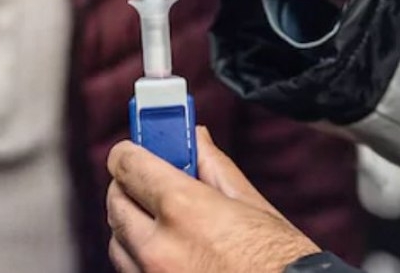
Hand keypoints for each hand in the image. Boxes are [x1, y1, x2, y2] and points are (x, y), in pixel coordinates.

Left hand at [106, 127, 319, 272]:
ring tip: (165, 223)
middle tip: (152, 182)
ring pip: (117, 242)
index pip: (126, 164)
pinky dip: (140, 259)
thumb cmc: (283, 265)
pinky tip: (170, 254)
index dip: (130, 152)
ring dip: (132, 226)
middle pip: (116, 201)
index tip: (134, 149)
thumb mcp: (253, 206)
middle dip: (130, 187)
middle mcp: (159, 248)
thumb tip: (197, 138)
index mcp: (183, 209)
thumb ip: (214, 166)